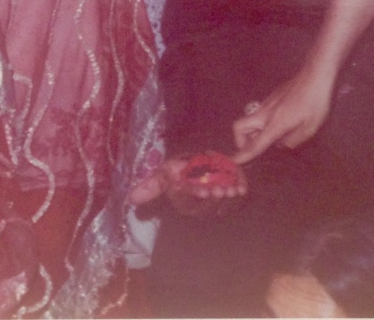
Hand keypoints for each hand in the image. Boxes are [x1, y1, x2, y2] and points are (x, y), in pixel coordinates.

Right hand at [129, 156, 246, 217]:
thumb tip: (131, 198)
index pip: (188, 200)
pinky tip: (242, 188)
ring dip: (229, 199)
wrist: (197, 166)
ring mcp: (214, 206)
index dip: (196, 195)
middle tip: (221, 189)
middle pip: (207, 206)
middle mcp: (198, 208)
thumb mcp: (163, 174)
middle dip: (215, 198)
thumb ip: (152, 186)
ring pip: (222, 206)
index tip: (205, 190)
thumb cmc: (178, 171)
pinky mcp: (228, 202)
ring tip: (234, 189)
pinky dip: (238, 195)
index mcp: (181, 202)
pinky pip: (234, 203)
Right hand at [232, 67, 335, 162]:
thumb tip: (282, 144)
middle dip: (240, 141)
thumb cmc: (315, 101)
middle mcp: (265, 113)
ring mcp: (266, 104)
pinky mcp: (270, 98)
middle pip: (239, 127)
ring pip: (248, 120)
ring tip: (269, 138)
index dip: (243, 155)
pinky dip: (260, 123)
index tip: (232, 162)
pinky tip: (279, 124)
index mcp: (275, 123)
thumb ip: (294, 140)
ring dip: (251, 132)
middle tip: (252, 148)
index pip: (255, 143)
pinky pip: (258, 114)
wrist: (314, 75)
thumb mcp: (310, 127)